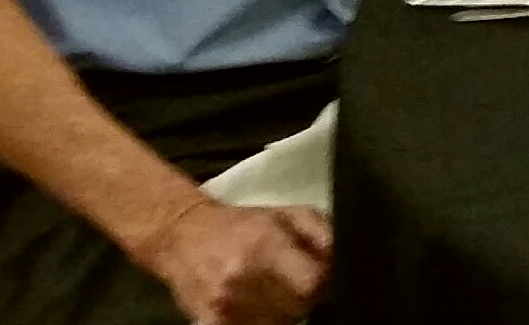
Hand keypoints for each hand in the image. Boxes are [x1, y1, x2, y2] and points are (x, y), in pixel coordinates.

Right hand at [132, 199, 329, 324]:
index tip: (323, 280)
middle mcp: (243, 278)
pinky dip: (259, 322)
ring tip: (273, 294)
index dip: (324, 285)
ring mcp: (224, 306)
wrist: (182, 235)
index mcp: (266, 246)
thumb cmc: (244, 225)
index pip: (313, 284)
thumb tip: (346, 262)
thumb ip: (325, 236)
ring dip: (283, 315)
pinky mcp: (209, 324)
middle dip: (304, 300)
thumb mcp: (291, 215)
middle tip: (295, 285)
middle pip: (298, 309)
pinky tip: (256, 308)